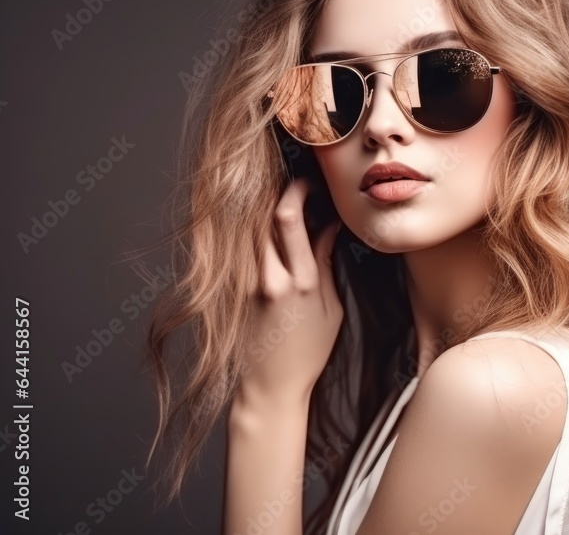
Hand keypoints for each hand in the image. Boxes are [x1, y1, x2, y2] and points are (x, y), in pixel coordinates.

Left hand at [237, 178, 343, 409]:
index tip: (310, 183)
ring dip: (264, 212)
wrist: (271, 387)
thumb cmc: (308, 353)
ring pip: (249, 231)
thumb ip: (326, 264)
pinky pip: (241, 252)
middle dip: (281, 195)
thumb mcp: (331, 309)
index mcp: (301, 282)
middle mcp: (269, 279)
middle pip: (263, 217)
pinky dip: (253, 235)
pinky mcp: (233, 293)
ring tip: (282, 207)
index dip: (298, 191)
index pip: (289, 219)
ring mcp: (246, 285)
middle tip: (297, 188)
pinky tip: (265, 232)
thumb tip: (329, 227)